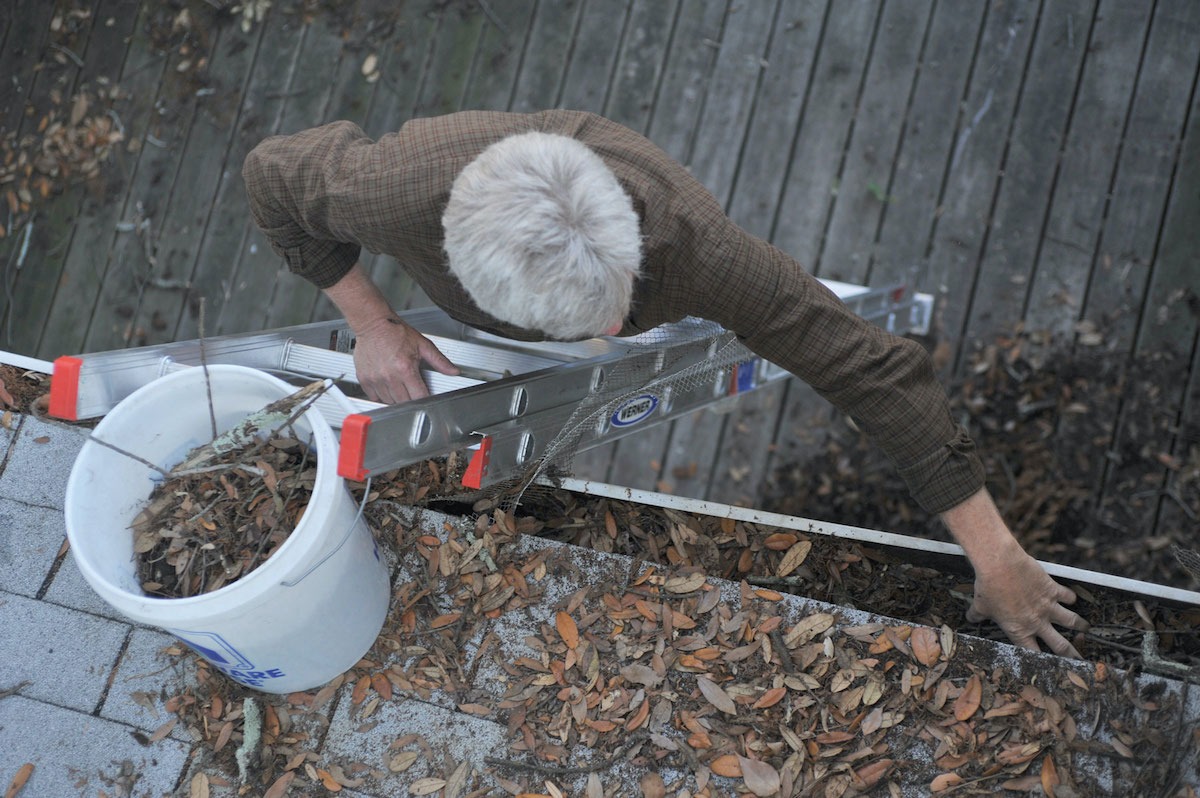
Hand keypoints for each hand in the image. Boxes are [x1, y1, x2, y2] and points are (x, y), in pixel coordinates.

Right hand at [352, 315, 458, 402]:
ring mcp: (375, 379)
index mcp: (405, 368)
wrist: (372, 324)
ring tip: (400, 384)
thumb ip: (439, 361)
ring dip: (397, 398)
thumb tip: (453, 371)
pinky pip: (375, 398)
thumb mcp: (422, 345)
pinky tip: (387, 385)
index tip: (426, 396)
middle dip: (411, 398)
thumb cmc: (395, 332)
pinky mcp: (364, 379)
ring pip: (390, 402)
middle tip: (412, 388)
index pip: (419, 397)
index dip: (425, 398)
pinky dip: (382, 395)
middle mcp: (389, 376)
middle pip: (404, 402)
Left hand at [966, 546, 1086, 657]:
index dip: (1042, 663)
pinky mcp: (1053, 590)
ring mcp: (1048, 607)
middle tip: (1080, 659)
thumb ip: (977, 616)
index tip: (1050, 668)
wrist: (1001, 565)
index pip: (1033, 654)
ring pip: (1072, 621)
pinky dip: (1071, 598)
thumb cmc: (988, 587)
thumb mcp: (980, 605)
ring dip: (1080, 626)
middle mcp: (1037, 622)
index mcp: (1019, 630)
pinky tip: (1072, 599)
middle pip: (1060, 645)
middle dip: (1072, 654)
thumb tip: (970, 619)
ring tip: (1085, 629)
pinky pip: (1069, 597)